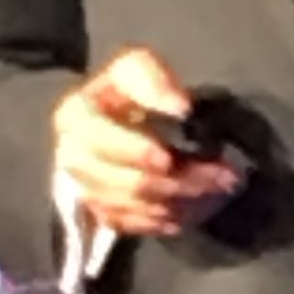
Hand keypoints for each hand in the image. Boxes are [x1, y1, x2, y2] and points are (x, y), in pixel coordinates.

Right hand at [52, 47, 244, 237]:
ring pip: (134, 206)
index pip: (102, 140)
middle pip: (126, 181)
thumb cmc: (126, 92)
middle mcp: (73, 158)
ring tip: (217, 189)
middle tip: (220, 177)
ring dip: (180, 201)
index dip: (135, 151)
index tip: (168, 158)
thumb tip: (179, 108)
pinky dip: (164, 220)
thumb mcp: (136, 68)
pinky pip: (132, 225)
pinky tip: (190, 209)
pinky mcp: (100, 212)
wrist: (112, 120)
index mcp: (74, 117)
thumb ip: (153, 81)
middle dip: (178, 181)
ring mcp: (85, 190)